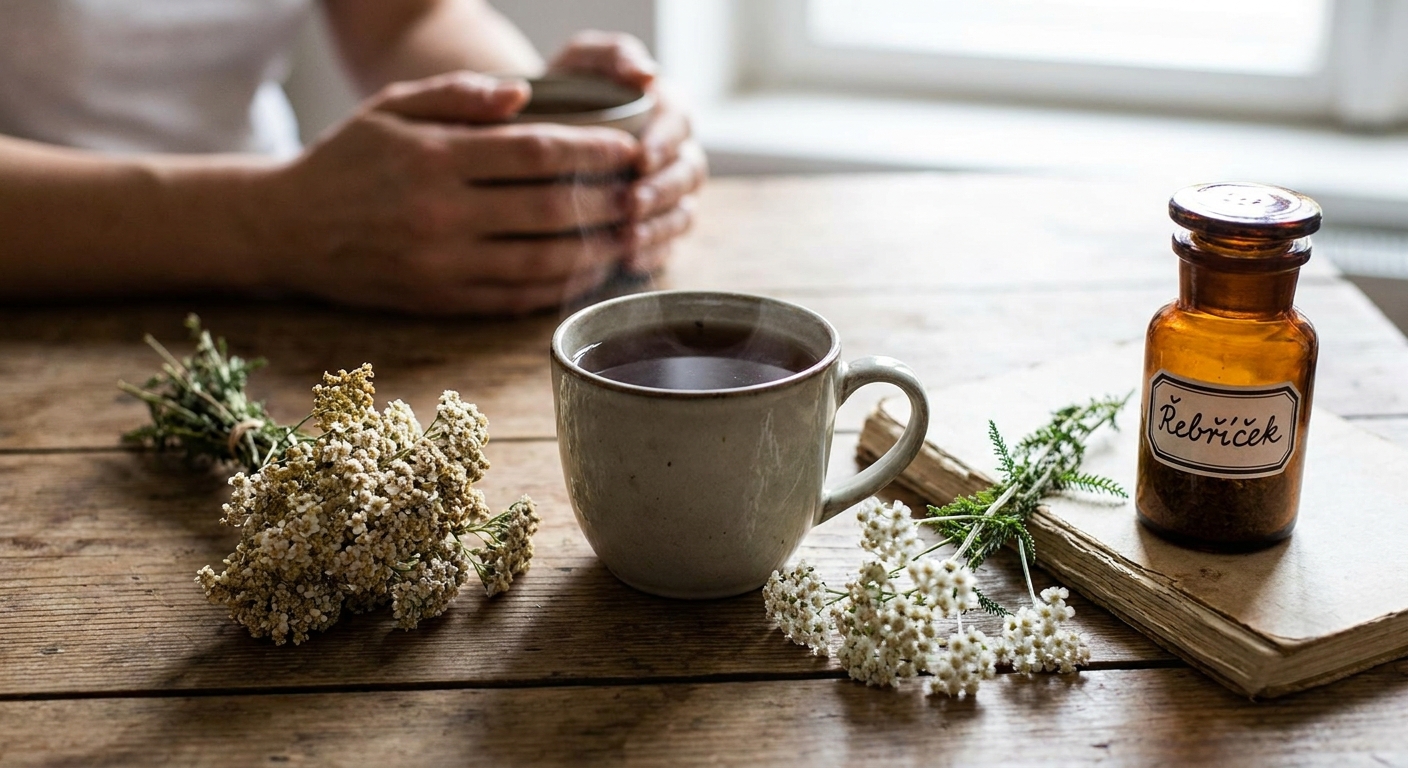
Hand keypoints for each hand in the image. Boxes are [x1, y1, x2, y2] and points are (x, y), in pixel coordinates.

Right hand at [262, 71, 647, 314]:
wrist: (286, 229)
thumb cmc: (348, 160)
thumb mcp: (391, 108)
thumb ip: (459, 95)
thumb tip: (525, 95)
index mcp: (435, 159)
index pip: (536, 152)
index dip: (593, 150)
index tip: (629, 146)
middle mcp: (442, 216)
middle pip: (550, 211)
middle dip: (607, 201)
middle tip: (641, 191)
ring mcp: (443, 265)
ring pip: (542, 262)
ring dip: (594, 250)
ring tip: (628, 233)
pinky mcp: (442, 301)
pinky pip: (517, 298)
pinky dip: (559, 286)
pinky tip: (586, 270)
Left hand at [549, 31, 706, 275]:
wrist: (541, 132)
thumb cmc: (566, 90)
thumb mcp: (582, 60)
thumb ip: (613, 55)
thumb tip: (647, 74)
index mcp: (669, 110)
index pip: (680, 126)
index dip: (664, 143)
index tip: (639, 157)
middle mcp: (678, 154)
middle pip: (688, 175)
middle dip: (662, 191)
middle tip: (631, 202)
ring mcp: (671, 195)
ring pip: (682, 214)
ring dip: (659, 227)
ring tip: (628, 237)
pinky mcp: (657, 228)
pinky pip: (667, 247)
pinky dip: (651, 255)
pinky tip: (627, 262)